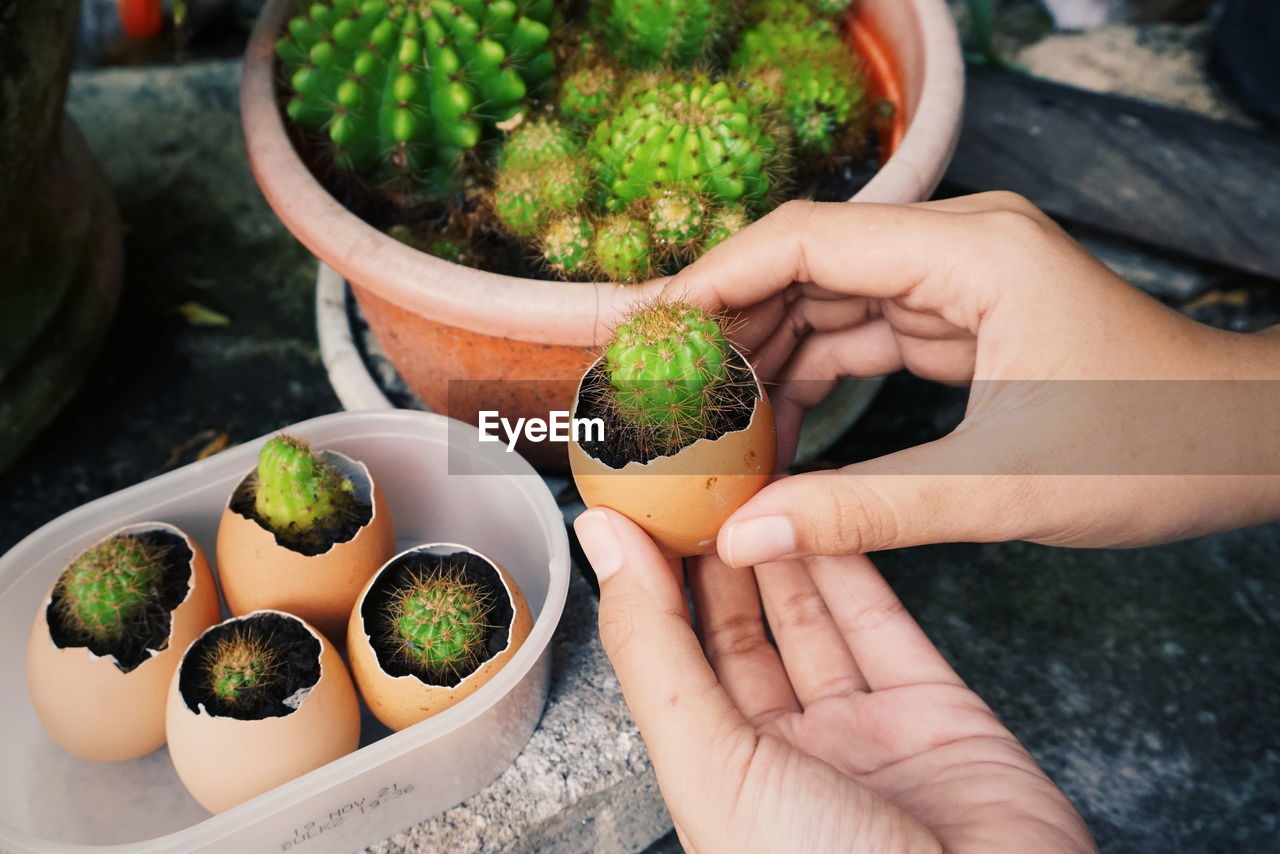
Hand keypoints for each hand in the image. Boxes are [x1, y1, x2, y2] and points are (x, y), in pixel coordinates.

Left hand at [575, 507, 1097, 853]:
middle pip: (740, 633)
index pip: (671, 658)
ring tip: (753, 476)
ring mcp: (864, 735)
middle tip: (698, 474)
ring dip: (783, 548)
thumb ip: (654, 649)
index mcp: (717, 779)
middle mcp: (786, 757)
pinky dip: (856, 566)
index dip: (652, 580)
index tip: (636, 499)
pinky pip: (886, 624)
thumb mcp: (710, 762)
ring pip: (812, 619)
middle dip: (714, 554)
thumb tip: (599, 540)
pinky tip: (825, 510)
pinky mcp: (937, 715)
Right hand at [661, 194, 1279, 562]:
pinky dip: (811, 379)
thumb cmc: (1162, 445)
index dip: (711, 281)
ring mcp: (958, 281)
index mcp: (971, 252)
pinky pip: (860, 336)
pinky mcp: (960, 320)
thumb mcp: (1009, 484)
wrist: (1252, 441)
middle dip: (724, 323)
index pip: (804, 241)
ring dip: (762, 356)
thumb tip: (747, 534)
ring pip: (826, 302)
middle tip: (652, 385)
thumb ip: (871, 508)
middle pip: (803, 265)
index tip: (641, 332)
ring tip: (696, 416)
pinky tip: (772, 430)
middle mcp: (956, 248)